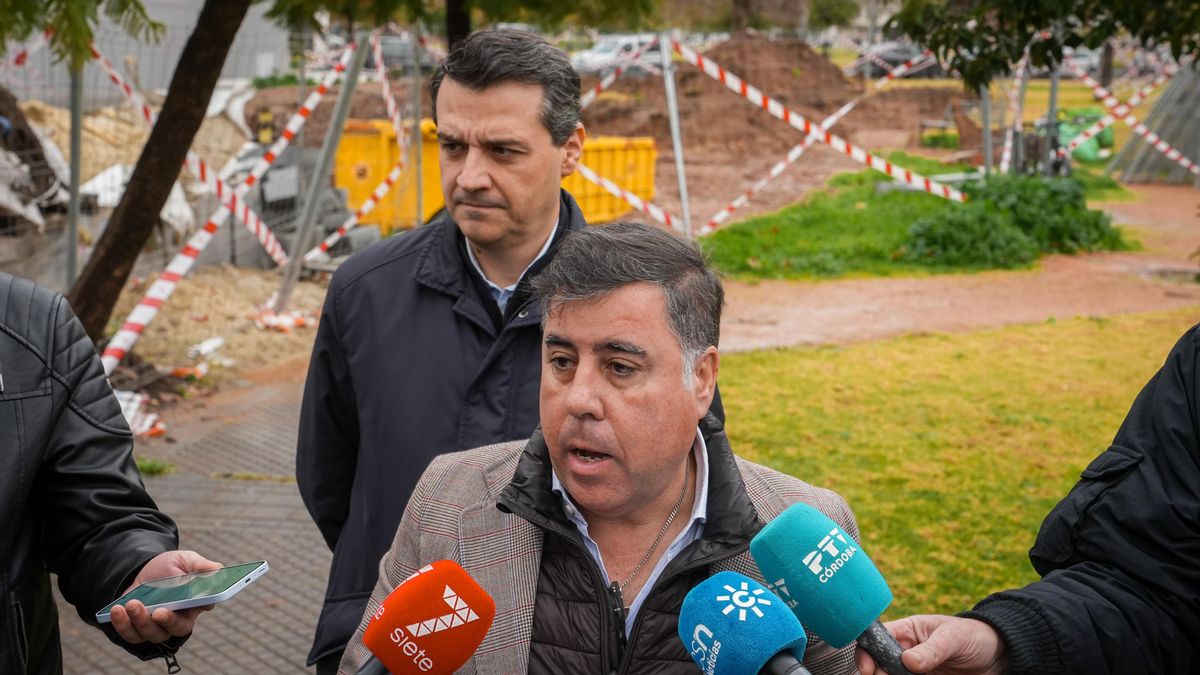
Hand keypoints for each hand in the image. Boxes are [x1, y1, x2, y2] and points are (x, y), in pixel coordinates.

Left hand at [109, 550, 221, 644]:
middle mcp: (178, 618)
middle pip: (176, 628)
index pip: (202, 608)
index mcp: (195, 602)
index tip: (194, 603)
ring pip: (152, 634)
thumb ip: (201, 565)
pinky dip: (123, 625)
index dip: (198, 608)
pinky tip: (118, 609)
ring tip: (132, 604)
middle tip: (158, 612)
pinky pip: (131, 635)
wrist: (144, 571)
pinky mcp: (137, 629)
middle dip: (167, 621)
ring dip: (141, 621)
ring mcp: (157, 626)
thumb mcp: (185, 560)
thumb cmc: (170, 566)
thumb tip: (218, 569)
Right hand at [855, 615, 1007, 674]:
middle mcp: (906, 651)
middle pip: (879, 663)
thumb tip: (908, 661)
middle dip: (876, 673)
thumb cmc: (973, 636)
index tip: (868, 668)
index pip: (878, 638)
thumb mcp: (953, 639)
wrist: (997, 657)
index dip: (868, 652)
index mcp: (907, 631)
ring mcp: (914, 670)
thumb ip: (932, 650)